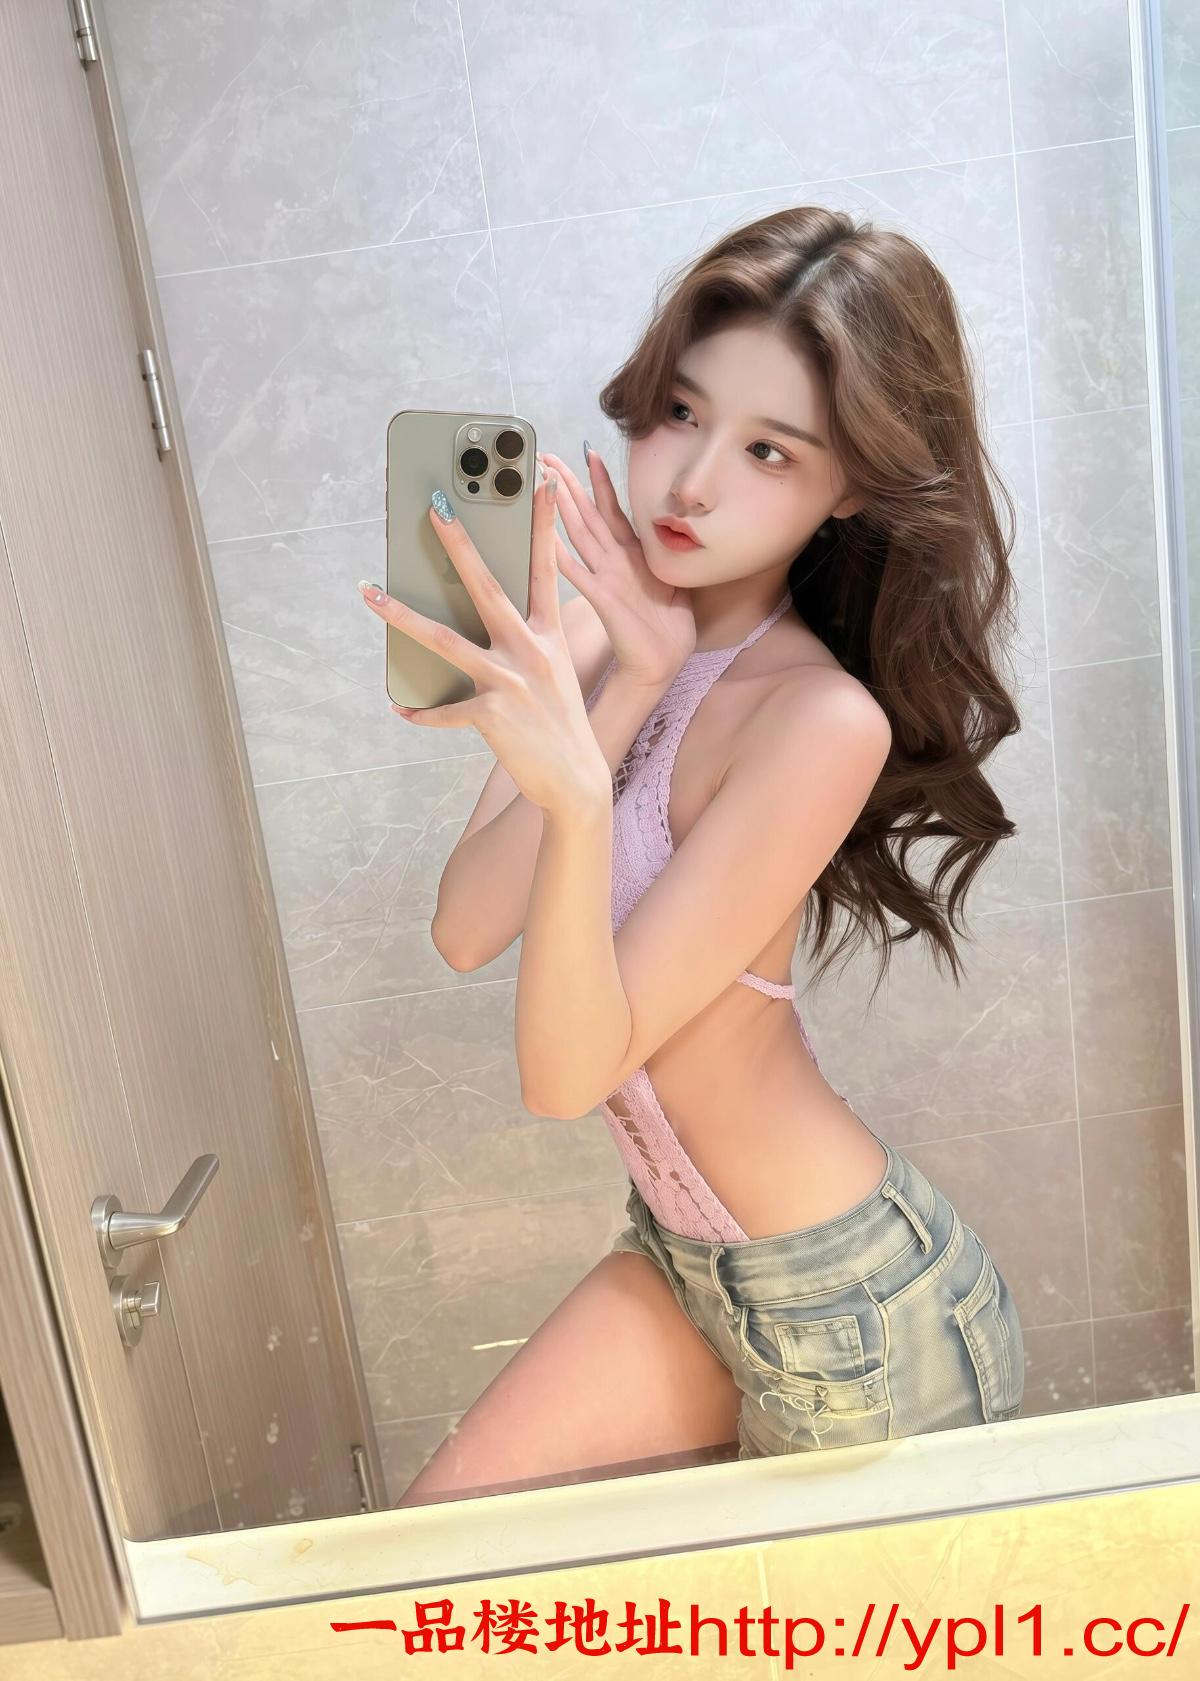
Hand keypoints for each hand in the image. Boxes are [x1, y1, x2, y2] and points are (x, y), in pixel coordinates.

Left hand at [358, 477, 610, 817]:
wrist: (576, 779)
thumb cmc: (559, 723)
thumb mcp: (553, 672)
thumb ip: (526, 641)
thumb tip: (486, 616)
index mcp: (549, 636)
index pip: (547, 570)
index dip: (542, 526)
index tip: (539, 483)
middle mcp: (530, 650)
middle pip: (487, 587)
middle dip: (459, 544)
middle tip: (434, 508)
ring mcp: (510, 680)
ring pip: (445, 639)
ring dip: (402, 615)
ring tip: (369, 594)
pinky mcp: (493, 713)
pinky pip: (445, 710)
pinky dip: (421, 711)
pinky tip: (400, 708)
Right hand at [538, 446, 695, 685]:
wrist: (661, 665)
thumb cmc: (668, 630)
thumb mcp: (677, 582)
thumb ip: (668, 557)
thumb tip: (678, 533)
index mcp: (632, 557)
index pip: (612, 511)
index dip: (600, 482)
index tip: (589, 453)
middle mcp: (614, 563)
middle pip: (587, 515)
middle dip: (569, 484)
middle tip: (547, 457)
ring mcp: (605, 578)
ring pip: (580, 535)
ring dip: (562, 508)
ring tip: (544, 482)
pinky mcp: (603, 598)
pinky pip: (579, 573)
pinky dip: (561, 556)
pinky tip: (546, 539)